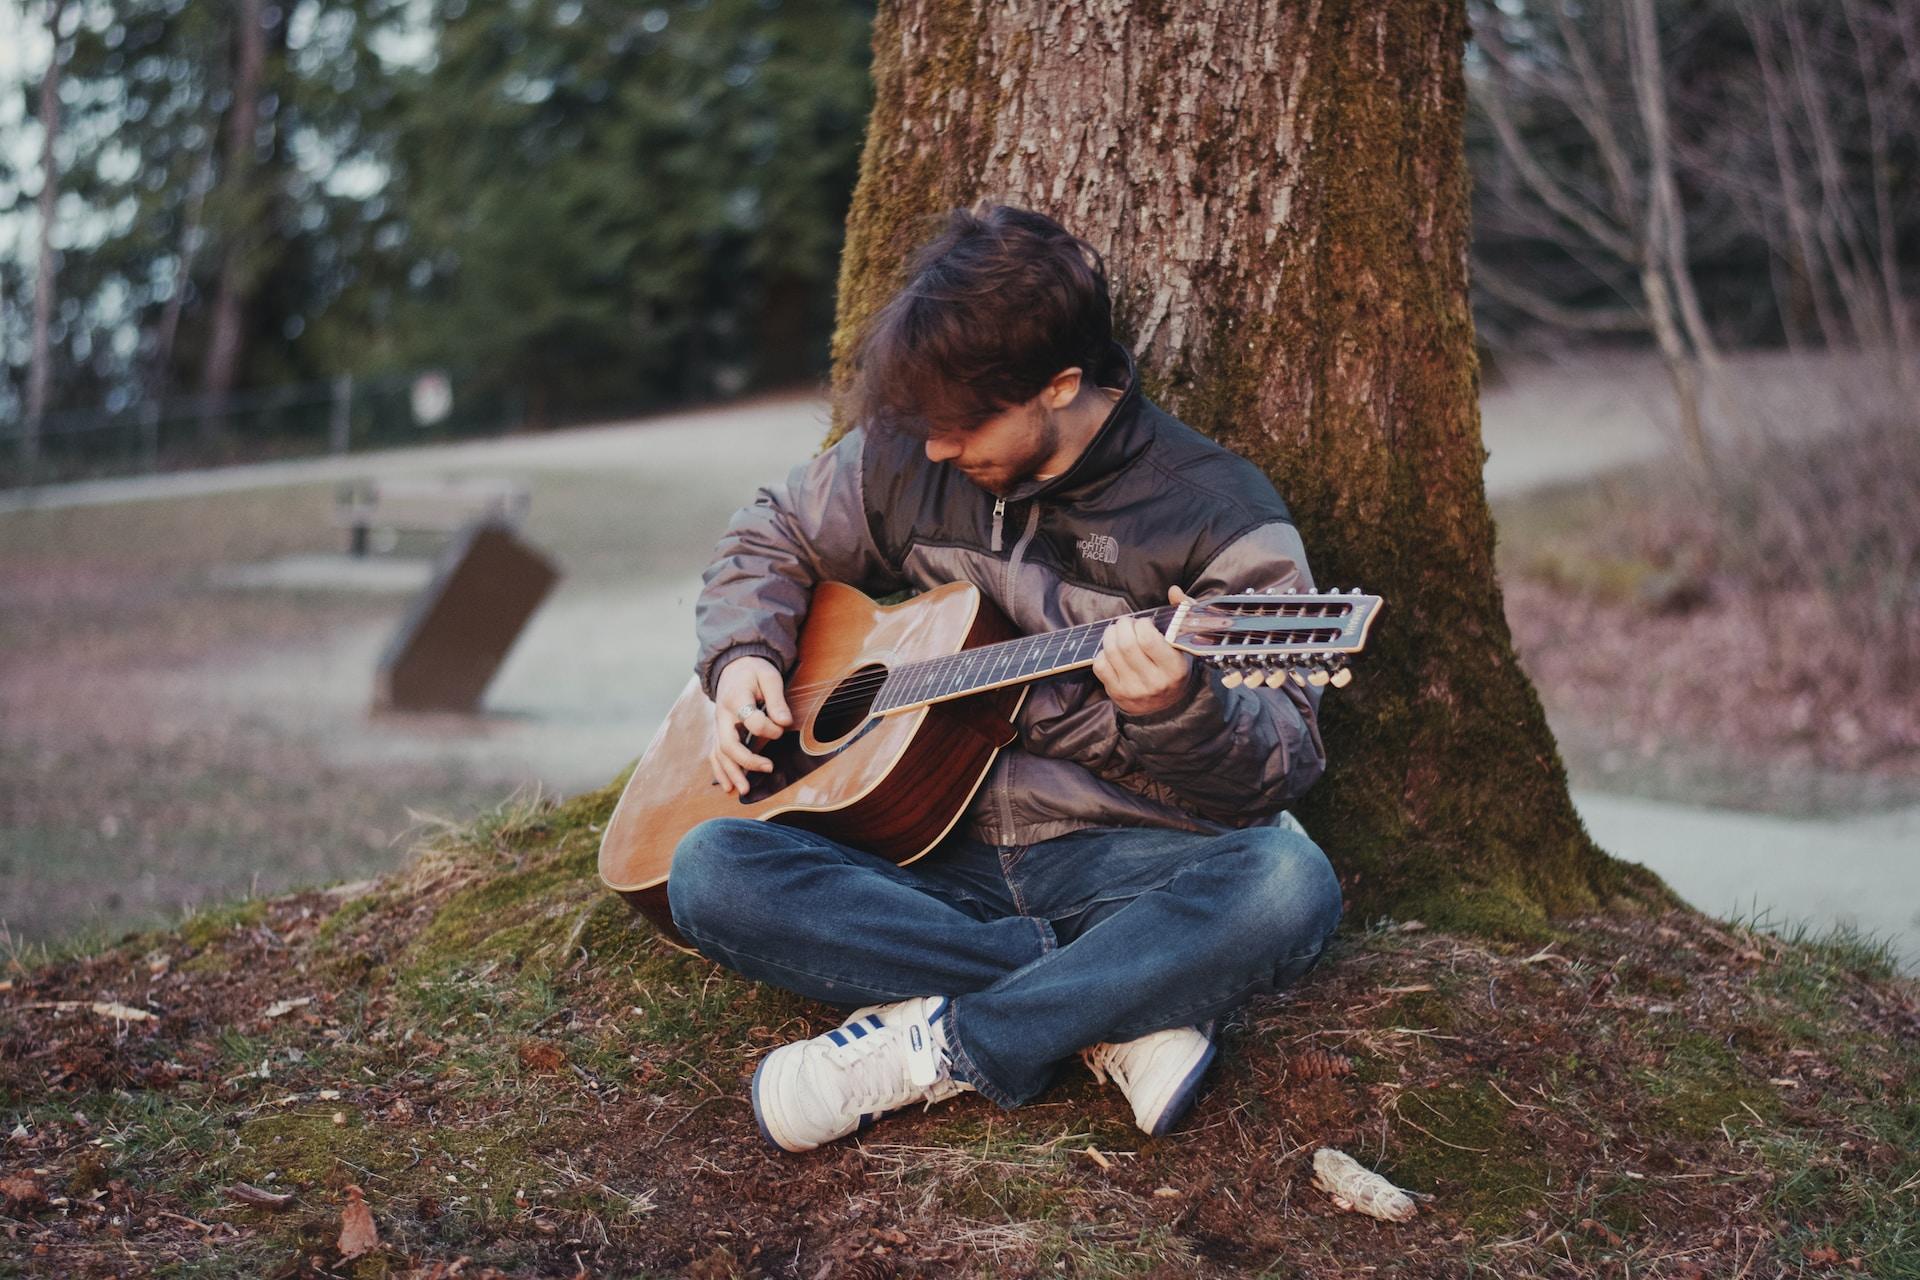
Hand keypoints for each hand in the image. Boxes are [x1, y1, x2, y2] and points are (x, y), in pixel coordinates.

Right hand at [710, 656, 793, 793]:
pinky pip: (715, 754)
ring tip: (744, 790)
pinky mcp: (719, 732)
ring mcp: (718, 726)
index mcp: (736, 699)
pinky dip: (720, 771)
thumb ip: (777, 699)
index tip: (783, 727)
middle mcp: (723, 715)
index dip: (770, 728)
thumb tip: (785, 722)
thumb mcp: (769, 677)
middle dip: (747, 760)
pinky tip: (728, 786)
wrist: (734, 666)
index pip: (752, 721)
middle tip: (768, 768)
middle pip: (728, 743)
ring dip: (731, 773)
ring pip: (719, 753)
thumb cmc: (754, 672)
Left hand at [1093, 586, 1194, 716]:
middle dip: (1122, 626)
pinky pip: (1100, 666)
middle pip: (1126, 645)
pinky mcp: (1117, 693)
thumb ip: (1183, 614)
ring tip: (1117, 631)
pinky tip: (1112, 651)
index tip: (1144, 624)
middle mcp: (1154, 681)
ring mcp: (1134, 689)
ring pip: (1111, 653)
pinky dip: (1103, 653)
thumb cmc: (1175, 666)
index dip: (1142, 625)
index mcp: (1174, 668)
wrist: (1167, 706)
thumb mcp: (1185, 644)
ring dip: (1110, 635)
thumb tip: (1174, 591)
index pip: (1148, 640)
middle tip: (1126, 623)